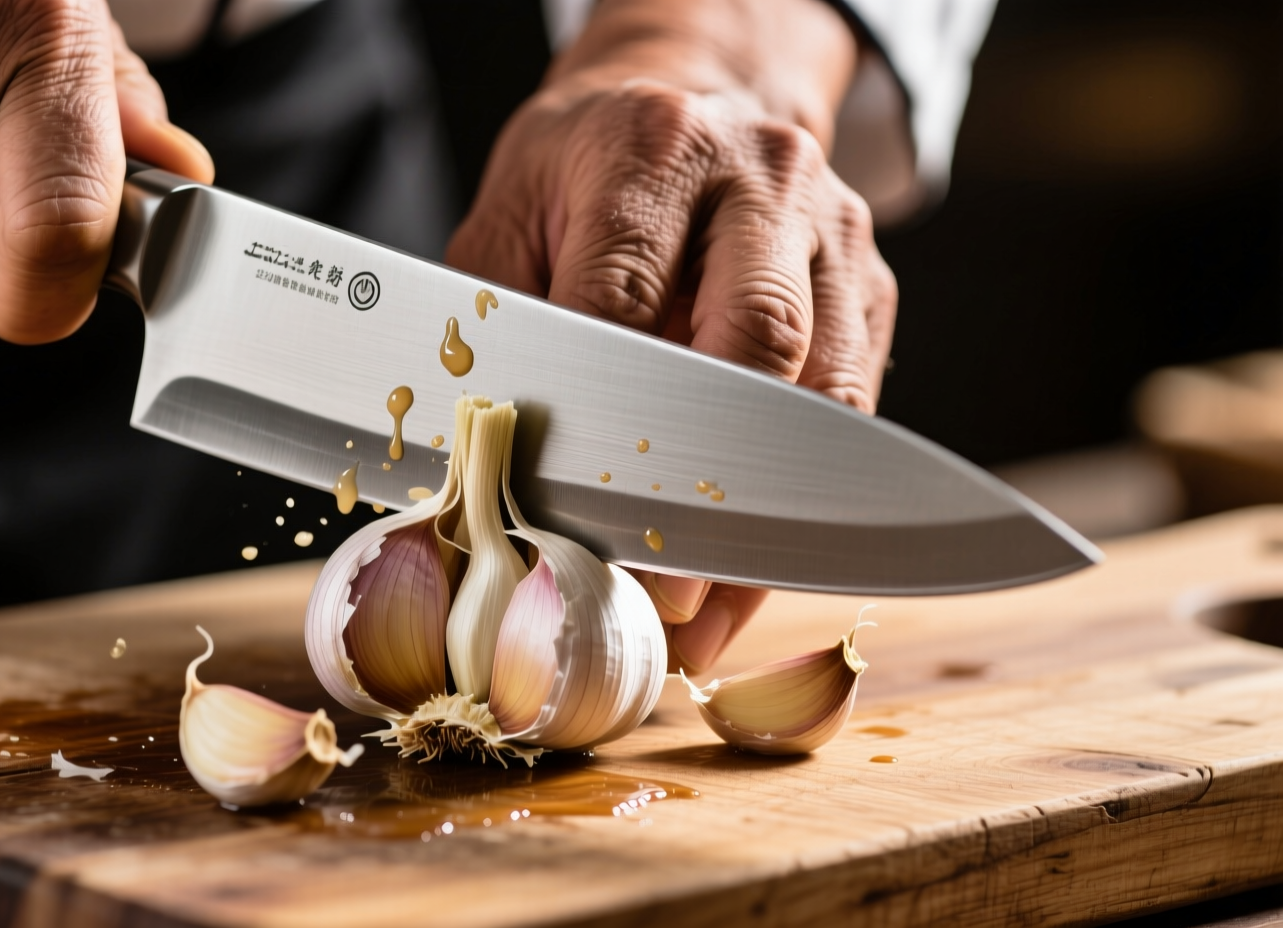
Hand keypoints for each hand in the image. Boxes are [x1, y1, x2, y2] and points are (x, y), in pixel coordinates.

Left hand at [446, 0, 896, 671]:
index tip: (573, 524)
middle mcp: (762, 178)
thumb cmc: (583, 170)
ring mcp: (833, 230)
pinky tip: (748, 572)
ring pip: (826, 395)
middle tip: (662, 592)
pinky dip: (801, 507)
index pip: (624, 303)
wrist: (690, 96)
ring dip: (766, 523)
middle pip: (756, 346)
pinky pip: (854, 408)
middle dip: (707, 484)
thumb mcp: (508, 213)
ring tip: (705, 612)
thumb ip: (490, 321)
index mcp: (651, 150)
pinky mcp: (874, 285)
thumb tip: (482, 456)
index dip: (600, 425)